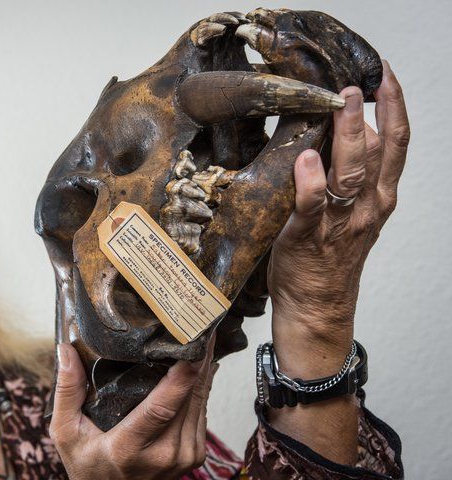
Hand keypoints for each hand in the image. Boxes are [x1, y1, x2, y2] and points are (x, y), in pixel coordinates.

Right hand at [50, 342, 216, 479]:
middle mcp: (163, 454)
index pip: (162, 408)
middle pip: (189, 398)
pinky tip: (197, 366)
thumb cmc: (88, 466)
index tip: (193, 347)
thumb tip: (64, 350)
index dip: (181, 377)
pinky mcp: (194, 455)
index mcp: (129, 447)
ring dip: (203, 369)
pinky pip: (202, 412)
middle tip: (199, 325)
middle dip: (198, 360)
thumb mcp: (66, 433)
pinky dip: (200, 387)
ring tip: (201, 337)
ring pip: (201, 402)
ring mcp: (183, 457)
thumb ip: (66, 392)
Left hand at [268, 60, 409, 366]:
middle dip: (368, 114)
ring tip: (339, 104)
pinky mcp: (309, 236)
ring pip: (352, 172)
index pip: (397, 143)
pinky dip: (311, 181)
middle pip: (377, 152)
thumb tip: (346, 131)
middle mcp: (367, 206)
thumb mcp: (352, 211)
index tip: (385, 74)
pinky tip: (306, 158)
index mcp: (380, 196)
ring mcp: (340, 221)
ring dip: (347, 136)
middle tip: (357, 83)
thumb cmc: (328, 254)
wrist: (316, 305)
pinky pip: (313, 205)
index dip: (394, 106)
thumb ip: (355, 176)